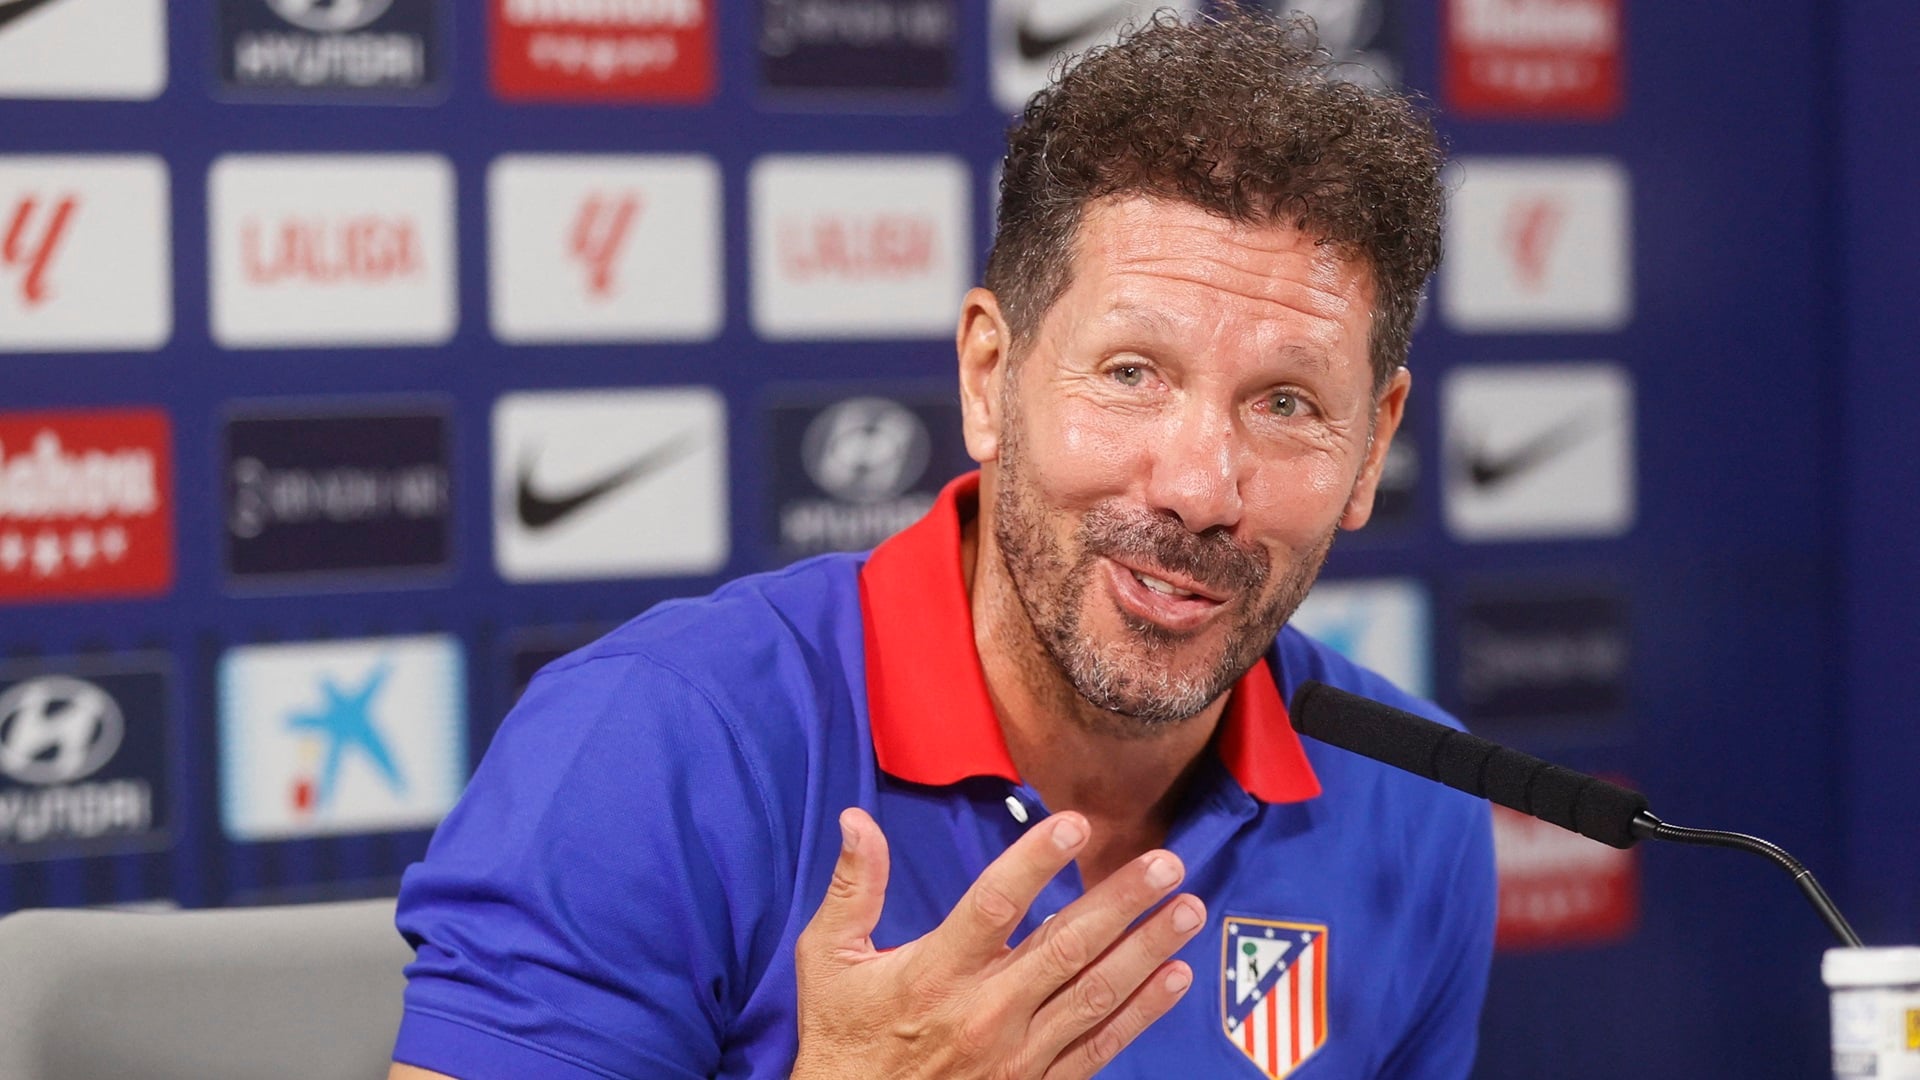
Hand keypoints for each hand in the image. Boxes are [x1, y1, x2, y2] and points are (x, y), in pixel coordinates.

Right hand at [791, 807, 1204, 1079]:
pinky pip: (1099, 1047)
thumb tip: (857, 820)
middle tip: (1165, 863)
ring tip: (1187, 909)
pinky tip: (1175, 979)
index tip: (1075, 823)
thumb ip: (853, 888)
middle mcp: (984, 1012)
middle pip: (1063, 947)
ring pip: (1093, 994)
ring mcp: (1017, 1054)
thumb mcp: (828, 960)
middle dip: (1120, 902)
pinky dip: (1141, 1013)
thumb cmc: (843, 1038)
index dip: (1036, 862)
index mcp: (935, 973)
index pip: (993, 906)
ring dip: (1146, 950)